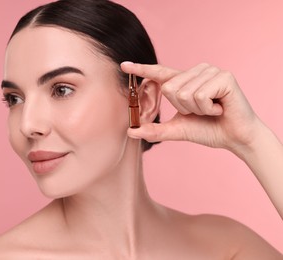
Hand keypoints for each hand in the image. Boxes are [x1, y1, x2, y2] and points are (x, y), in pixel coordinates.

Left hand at [121, 62, 261, 152]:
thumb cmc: (208, 130)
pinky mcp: (224, 76)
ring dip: (196, 110)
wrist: (235, 138)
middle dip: (182, 108)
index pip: (159, 73)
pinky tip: (220, 108)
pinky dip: (208, 109)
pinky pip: (200, 95)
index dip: (141, 69)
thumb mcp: (177, 130)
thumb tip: (131, 132)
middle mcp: (196, 71)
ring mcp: (210, 71)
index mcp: (184, 81)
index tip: (124, 65)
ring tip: (212, 109)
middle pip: (169, 88)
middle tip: (200, 112)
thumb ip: (155, 130)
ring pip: (184, 93)